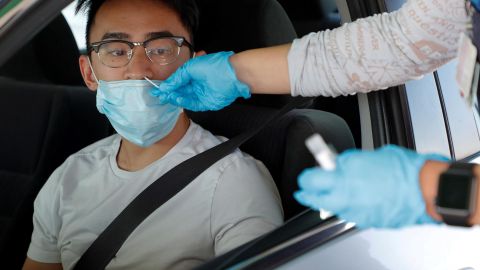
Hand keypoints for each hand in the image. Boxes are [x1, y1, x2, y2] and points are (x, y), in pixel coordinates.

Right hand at [151, 51, 250, 110]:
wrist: (231, 74)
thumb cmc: (214, 66)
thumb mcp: (190, 68)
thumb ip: (177, 77)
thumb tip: (166, 85)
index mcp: (194, 74)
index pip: (178, 81)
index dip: (168, 85)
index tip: (158, 89)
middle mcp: (197, 84)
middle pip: (180, 91)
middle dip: (169, 93)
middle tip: (159, 95)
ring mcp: (202, 94)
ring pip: (185, 98)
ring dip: (175, 98)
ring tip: (166, 97)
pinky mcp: (206, 103)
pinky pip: (193, 104)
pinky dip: (184, 102)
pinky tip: (177, 99)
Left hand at [294, 145, 448, 227]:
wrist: (426, 189)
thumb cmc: (403, 169)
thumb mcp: (369, 156)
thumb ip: (349, 162)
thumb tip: (338, 164)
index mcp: (344, 178)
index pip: (310, 180)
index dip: (306, 177)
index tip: (307, 175)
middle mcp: (346, 198)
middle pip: (314, 199)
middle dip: (309, 194)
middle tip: (307, 190)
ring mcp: (356, 212)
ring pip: (333, 208)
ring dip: (331, 200)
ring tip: (337, 191)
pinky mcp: (366, 222)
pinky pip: (351, 214)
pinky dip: (351, 207)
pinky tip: (358, 199)